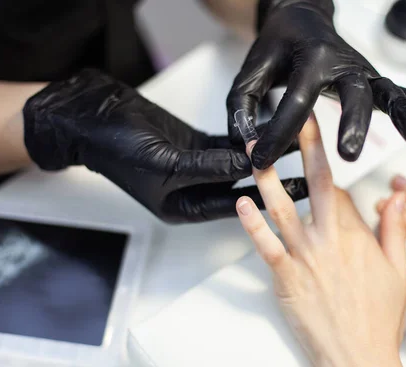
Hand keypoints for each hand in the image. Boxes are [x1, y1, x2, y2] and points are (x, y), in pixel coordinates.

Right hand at [22, 69, 307, 222]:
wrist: (93, 117)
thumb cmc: (119, 149)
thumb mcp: (166, 162)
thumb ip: (209, 165)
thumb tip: (249, 164)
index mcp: (184, 209)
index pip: (236, 208)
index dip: (270, 201)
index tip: (301, 193)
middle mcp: (194, 192)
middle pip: (244, 188)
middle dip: (276, 181)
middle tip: (311, 177)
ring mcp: (197, 168)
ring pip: (240, 165)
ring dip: (266, 158)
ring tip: (299, 150)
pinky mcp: (196, 146)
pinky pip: (230, 146)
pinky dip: (250, 141)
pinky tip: (272, 133)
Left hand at [227, 0, 405, 169]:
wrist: (301, 16)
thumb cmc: (276, 46)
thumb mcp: (249, 73)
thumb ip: (242, 107)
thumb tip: (245, 145)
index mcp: (308, 60)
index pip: (295, 103)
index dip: (276, 134)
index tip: (260, 161)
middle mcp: (341, 64)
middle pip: (352, 96)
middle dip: (352, 124)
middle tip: (348, 154)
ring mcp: (362, 71)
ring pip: (386, 94)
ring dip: (404, 117)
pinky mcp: (372, 78)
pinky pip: (399, 89)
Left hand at [236, 115, 405, 366]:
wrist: (359, 358)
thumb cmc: (380, 319)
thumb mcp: (399, 270)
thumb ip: (397, 229)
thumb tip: (399, 197)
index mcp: (358, 235)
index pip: (342, 193)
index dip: (335, 179)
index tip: (326, 162)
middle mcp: (329, 239)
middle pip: (317, 182)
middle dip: (305, 146)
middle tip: (294, 120)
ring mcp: (304, 257)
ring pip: (282, 207)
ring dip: (266, 176)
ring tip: (253, 151)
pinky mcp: (285, 277)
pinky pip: (264, 244)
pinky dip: (251, 222)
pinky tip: (242, 203)